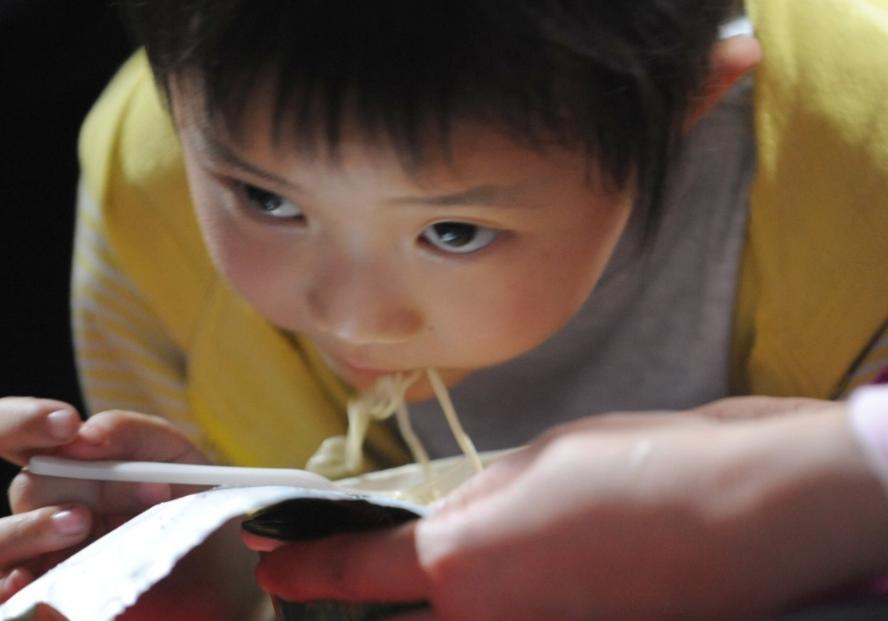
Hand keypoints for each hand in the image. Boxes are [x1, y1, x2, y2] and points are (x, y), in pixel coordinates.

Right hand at [1, 402, 206, 602]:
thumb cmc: (188, 498)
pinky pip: (5, 586)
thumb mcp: (173, 456)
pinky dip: (11, 582)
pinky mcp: (43, 587)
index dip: (23, 422)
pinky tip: (28, 579)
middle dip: (74, 485)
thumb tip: (82, 436)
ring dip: (35, 529)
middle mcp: (45, 502)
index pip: (17, 432)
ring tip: (83, 524)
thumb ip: (130, 433)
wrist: (217, 559)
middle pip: (28, 487)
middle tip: (117, 492)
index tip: (67, 425)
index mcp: (70, 461)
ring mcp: (38, 548)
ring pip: (4, 537)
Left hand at [245, 397, 887, 620]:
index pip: (353, 576)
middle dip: (348, 606)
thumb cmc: (638, 468)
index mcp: (462, 565)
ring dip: (416, 609)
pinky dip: (478, 609)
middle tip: (320, 581)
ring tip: (397, 582)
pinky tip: (487, 582)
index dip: (303, 566)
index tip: (272, 558)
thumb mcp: (538, 461)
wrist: (744, 512)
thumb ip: (479, 500)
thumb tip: (449, 521)